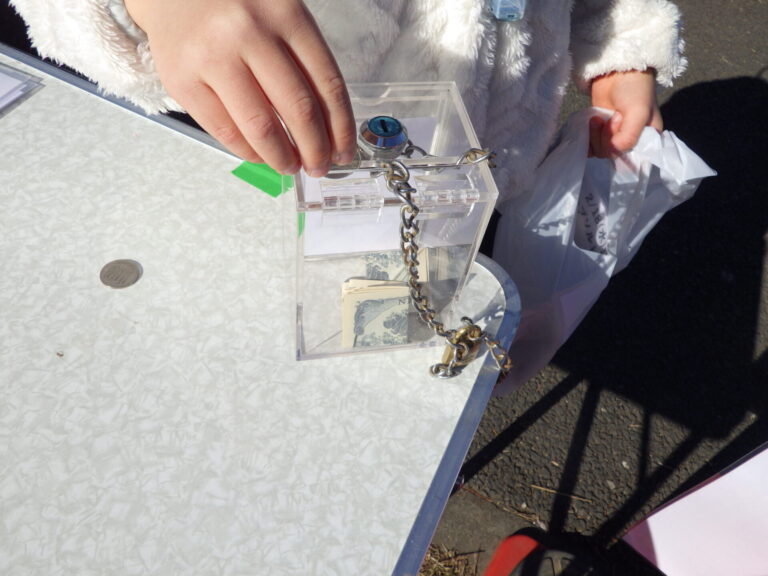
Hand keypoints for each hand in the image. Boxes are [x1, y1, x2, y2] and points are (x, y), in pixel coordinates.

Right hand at [125, 0, 356, 175]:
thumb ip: (302, 61)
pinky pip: (224, 130)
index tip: (343, 151)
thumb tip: (324, 129)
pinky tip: (260, 155)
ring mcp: (213, 57)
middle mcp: (250, 33)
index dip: (340, 127)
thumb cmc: (233, 7)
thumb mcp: (278, 14)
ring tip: (290, 165)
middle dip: (315, 149)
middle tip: (319, 166)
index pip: (327, 84)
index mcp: (286, 14)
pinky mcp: (182, 80)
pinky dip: (248, 151)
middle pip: (299, 109)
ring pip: (261, 126)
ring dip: (282, 157)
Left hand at [589, 69, 662, 157]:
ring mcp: (614, 136)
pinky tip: (590, 123)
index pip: (632, 161)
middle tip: (613, 116)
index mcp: (648, 139)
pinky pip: (590, 145)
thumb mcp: (638, 113)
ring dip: (595, 136)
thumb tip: (612, 150)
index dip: (621, 149)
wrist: (616, 70)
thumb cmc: (635, 88)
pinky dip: (586, 138)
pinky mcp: (599, 131)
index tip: (620, 128)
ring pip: (599, 151)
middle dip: (607, 137)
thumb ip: (629, 137)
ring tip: (599, 117)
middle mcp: (631, 141)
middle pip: (612, 155)